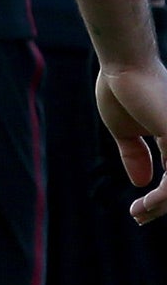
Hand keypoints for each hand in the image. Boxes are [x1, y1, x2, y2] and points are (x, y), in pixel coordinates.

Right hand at [96, 60, 166, 222]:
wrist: (121, 68)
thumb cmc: (121, 90)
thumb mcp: (123, 130)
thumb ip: (134, 154)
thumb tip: (141, 182)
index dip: (159, 198)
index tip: (138, 211)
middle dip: (161, 207)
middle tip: (139, 217)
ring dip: (160, 207)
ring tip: (138, 213)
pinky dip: (162, 198)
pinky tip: (144, 203)